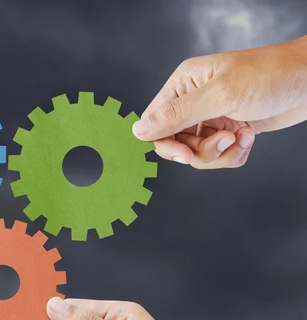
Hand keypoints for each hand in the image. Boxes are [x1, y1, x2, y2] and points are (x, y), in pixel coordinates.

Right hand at [134, 35, 306, 168]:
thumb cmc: (270, 76)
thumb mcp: (220, 95)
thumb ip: (177, 114)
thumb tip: (138, 131)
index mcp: (183, 84)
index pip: (155, 122)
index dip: (166, 144)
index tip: (186, 155)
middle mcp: (193, 100)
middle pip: (175, 143)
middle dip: (200, 150)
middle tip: (224, 141)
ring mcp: (211, 116)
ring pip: (197, 153)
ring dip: (221, 153)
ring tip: (243, 136)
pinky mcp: (229, 128)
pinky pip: (218, 155)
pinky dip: (234, 154)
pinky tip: (250, 137)